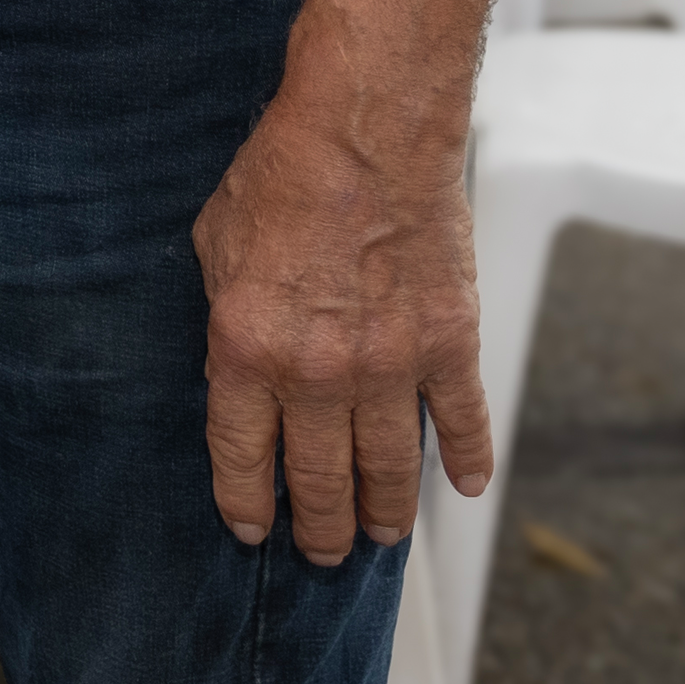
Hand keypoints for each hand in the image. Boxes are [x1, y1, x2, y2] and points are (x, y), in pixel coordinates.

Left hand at [192, 77, 491, 562]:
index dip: (246, 502)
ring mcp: (390, 366)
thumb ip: (228, 315)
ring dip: (384, 512)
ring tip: (380, 536)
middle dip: (318, 526)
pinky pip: (463, 423)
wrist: (367, 132)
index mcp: (247, 349)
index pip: (242, 455)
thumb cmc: (282, 173)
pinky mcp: (449, 345)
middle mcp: (317, 373)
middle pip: (318, 478)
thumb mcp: (216, 245)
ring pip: (388, 468)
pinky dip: (468, 460)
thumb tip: (237, 362)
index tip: (252, 530)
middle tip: (322, 551)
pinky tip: (463, 486)